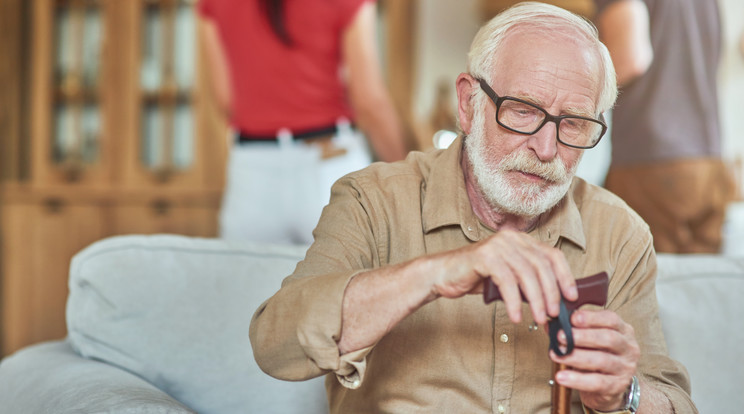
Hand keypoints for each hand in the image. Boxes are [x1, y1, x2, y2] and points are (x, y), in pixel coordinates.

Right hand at [431, 229, 577, 324]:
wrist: (443, 274)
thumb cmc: (477, 277)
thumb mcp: (509, 277)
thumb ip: (529, 282)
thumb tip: (554, 301)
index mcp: (521, 240)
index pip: (552, 255)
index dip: (565, 276)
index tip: (571, 297)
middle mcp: (511, 238)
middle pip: (542, 265)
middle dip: (551, 293)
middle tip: (553, 315)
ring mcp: (498, 245)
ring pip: (527, 273)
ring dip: (536, 300)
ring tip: (538, 319)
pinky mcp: (484, 256)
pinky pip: (507, 280)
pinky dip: (514, 301)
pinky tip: (515, 316)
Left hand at [550, 309, 640, 410]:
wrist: (609, 388)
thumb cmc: (596, 356)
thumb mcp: (588, 340)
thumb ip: (572, 330)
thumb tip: (550, 323)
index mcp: (623, 331)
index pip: (611, 319)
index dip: (592, 318)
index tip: (572, 318)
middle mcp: (628, 348)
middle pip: (608, 338)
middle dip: (582, 336)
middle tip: (560, 336)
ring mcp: (625, 368)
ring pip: (601, 360)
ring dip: (576, 357)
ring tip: (556, 355)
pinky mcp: (617, 386)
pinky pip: (597, 382)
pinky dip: (577, 380)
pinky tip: (562, 376)